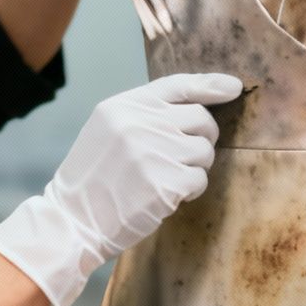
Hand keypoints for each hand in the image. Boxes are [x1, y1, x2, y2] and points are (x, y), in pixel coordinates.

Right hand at [0, 72, 241, 305]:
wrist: (72, 220)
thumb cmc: (93, 179)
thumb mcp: (107, 131)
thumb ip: (143, 115)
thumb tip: (196, 107)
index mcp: (122, 106)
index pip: (177, 85)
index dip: (211, 85)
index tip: (234, 88)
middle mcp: (138, 123)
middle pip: (199, 118)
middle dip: (202, 137)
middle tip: (184, 156)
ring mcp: (153, 152)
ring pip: (204, 150)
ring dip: (194, 167)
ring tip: (167, 179)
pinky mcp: (166, 183)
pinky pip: (200, 178)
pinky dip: (190, 190)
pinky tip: (167, 196)